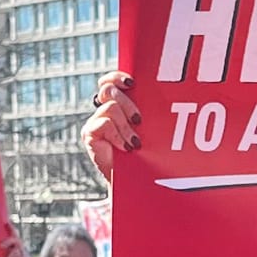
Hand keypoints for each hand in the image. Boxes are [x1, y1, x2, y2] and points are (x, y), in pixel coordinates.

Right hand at [83, 71, 139, 185]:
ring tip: (136, 142)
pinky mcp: (89, 134)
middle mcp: (103, 110)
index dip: (117, 77)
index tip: (132, 83)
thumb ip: (147, 111)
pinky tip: (126, 147)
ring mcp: (95, 121)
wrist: (132, 180)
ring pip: (110, 108)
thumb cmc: (145, 153)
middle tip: (139, 120)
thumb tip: (167, 94)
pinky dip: (118, 135)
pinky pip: (104, 124)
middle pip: (108, 90)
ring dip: (126, 126)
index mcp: (117, 104)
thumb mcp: (148, 128)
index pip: (109, 81)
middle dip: (128, 104)